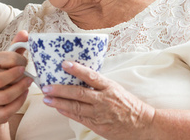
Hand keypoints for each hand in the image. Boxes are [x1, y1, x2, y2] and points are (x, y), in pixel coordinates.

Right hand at [0, 31, 32, 126]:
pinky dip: (13, 109)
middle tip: (28, 79)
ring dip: (20, 100)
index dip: (13, 74)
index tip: (21, 69)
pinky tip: (17, 100)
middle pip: (6, 95)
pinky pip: (2, 118)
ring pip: (7, 110)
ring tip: (25, 89)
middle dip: (21, 86)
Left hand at [40, 61, 154, 139]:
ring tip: (47, 98)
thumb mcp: (116, 89)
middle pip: (79, 93)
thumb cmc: (128, 104)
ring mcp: (100, 114)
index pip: (91, 76)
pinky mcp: (98, 126)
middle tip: (46, 86)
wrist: (142, 124)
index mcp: (110, 87)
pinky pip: (80, 118)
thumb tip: (80, 75)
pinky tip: (58, 108)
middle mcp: (104, 100)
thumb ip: (100, 84)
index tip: (64, 64)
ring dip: (59, 102)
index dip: (77, 70)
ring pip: (76, 107)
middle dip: (60, 90)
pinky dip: (68, 113)